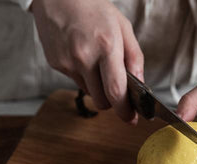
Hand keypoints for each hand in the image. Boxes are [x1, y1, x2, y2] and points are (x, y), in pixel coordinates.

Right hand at [31, 0, 143, 122]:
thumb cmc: (93, 8)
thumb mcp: (122, 26)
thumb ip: (134, 57)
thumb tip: (140, 84)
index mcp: (107, 46)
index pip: (116, 91)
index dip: (125, 111)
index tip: (131, 119)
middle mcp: (85, 57)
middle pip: (102, 101)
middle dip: (112, 102)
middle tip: (116, 92)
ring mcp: (68, 63)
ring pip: (90, 93)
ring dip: (98, 88)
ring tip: (97, 64)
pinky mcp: (56, 65)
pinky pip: (76, 82)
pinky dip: (83, 77)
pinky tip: (82, 57)